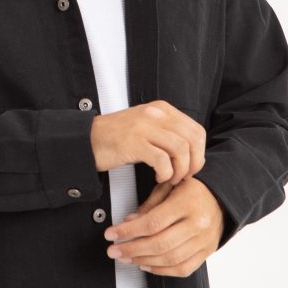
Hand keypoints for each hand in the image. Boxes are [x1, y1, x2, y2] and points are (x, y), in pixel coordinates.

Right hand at [90, 100, 205, 184]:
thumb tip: (193, 151)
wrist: (87, 140)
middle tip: (184, 176)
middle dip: (194, 163)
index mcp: (162, 109)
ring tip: (170, 178)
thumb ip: (168, 132)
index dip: (199, 152)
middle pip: (192, 139)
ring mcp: (144, 127)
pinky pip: (162, 160)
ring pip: (181, 149)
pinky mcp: (134, 142)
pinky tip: (159, 177)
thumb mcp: (147, 126)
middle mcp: (155, 114)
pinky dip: (165, 173)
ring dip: (180, 170)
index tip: (192, 166)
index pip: (196, 130)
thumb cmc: (117, 138)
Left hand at [103, 177, 224, 277]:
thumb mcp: (169, 186)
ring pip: (170, 259)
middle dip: (132, 249)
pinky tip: (146, 265)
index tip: (111, 234)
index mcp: (186, 203)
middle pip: (160, 243)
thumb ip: (149, 205)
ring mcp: (204, 240)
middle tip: (114, 250)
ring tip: (126, 257)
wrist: (221, 198)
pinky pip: (183, 268)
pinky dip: (162, 270)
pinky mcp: (206, 252)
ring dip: (143, 261)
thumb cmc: (192, 190)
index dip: (128, 231)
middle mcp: (197, 224)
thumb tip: (129, 222)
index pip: (152, 222)